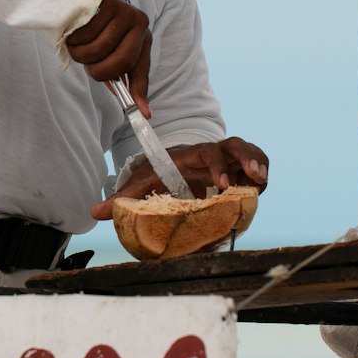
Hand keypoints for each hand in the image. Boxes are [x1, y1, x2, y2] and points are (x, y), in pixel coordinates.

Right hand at [65, 0, 151, 113]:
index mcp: (142, 37)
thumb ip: (118, 74)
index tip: (144, 114)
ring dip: (82, 54)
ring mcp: (125, 11)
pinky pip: (86, 33)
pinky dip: (75, 38)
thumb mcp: (109, 51)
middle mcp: (139, 23)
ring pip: (99, 49)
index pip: (141, 70)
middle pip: (120, 62)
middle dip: (99, 71)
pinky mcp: (108, 2)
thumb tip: (133, 104)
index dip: (140, 93)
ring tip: (79, 44)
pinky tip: (76, 29)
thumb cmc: (94, 29)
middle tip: (88, 68)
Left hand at [91, 137, 268, 219]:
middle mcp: (212, 153)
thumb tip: (95, 212)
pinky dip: (260, 177)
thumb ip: (121, 197)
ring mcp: (227, 161)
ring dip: (259, 164)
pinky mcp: (237, 171)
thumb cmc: (156, 173)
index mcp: (191, 155)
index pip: (208, 151)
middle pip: (235, 145)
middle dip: (247, 157)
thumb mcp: (139, 184)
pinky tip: (258, 190)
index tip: (220, 183)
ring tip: (262, 182)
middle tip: (255, 176)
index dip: (217, 164)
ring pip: (250, 152)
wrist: (169, 167)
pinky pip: (255, 167)